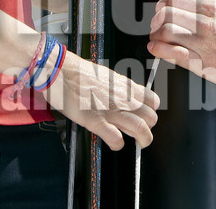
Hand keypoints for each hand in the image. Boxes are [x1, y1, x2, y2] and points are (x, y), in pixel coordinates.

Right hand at [44, 50, 159, 149]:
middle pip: (150, 117)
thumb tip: (123, 96)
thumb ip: (118, 88)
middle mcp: (122, 98)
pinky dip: (118, 144)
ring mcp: (110, 110)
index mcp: (125, 86)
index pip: (152, 101)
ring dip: (143, 139)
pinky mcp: (96, 121)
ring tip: (140, 143)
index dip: (151, 111)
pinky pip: (115, 137)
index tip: (147, 116)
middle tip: (143, 133)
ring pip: (140, 128)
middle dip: (149, 128)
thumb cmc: (80, 73)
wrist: (62, 71)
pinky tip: (116, 144)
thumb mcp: (107, 76)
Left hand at [147, 0, 215, 89]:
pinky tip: (156, 48)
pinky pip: (173, 54)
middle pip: (167, 15)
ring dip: (155, 34)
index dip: (163, 3)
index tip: (160, 8)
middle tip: (154, 24)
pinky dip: (159, 50)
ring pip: (166, 33)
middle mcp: (205, 25)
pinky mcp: (202, 64)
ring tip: (154, 37)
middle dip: (156, 19)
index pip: (175, 0)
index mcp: (212, 8)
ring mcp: (202, 45)